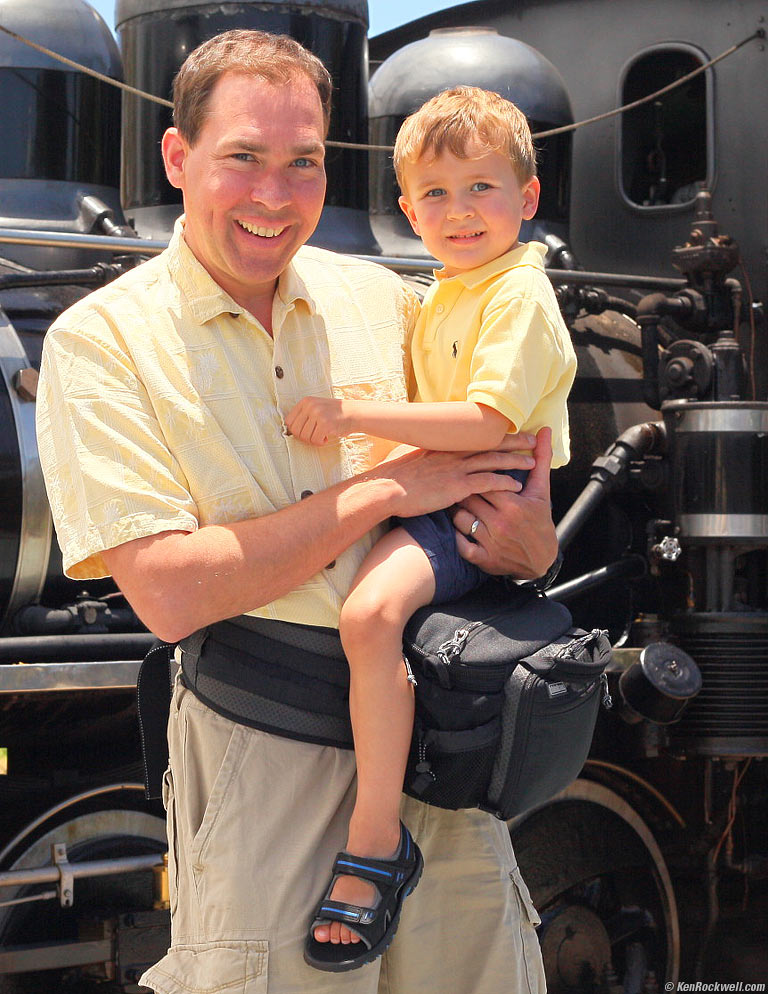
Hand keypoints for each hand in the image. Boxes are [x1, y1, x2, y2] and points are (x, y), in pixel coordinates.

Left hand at [285, 396, 346, 445]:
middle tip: (314, 436)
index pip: (288, 421)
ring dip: (313, 440)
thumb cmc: (334, 414)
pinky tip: (327, 436)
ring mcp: (318, 414)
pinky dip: (321, 442)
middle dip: (304, 437)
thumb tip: (288, 432)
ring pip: (305, 437)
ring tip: (322, 435)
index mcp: (306, 401)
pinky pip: (316, 440)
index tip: (304, 433)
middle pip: (295, 431)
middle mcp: (310, 406)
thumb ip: (304, 416)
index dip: (295, 431)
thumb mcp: (317, 408)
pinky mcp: (325, 424)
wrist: (354, 413)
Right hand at [376, 435, 535, 519]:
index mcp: (444, 446)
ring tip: (533, 462)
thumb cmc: (395, 476)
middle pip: (490, 444)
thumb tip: (422, 450)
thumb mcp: (410, 456)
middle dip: (513, 442)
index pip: (476, 437)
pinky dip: (504, 482)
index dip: (495, 434)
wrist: (387, 488)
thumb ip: (423, 452)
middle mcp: (453, 453)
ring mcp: (456, 468)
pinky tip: (517, 485)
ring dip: (515, 461)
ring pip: (493, 461)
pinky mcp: (457, 485)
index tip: (510, 431)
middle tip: (533, 440)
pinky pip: (487, 482)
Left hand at [452, 427, 557, 578]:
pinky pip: (460, 545)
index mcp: (513, 504)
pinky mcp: (484, 559)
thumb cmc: (540, 520)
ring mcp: (491, 542)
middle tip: (455, 484)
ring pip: (460, 518)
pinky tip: (459, 528)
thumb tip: (544, 430)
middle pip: (469, 498)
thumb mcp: (542, 491)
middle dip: (463, 491)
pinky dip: (457, 537)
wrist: (542, 560)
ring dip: (457, 511)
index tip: (470, 470)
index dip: (476, 475)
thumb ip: (541, 459)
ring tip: (458, 504)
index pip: (484, 481)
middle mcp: (500, 523)